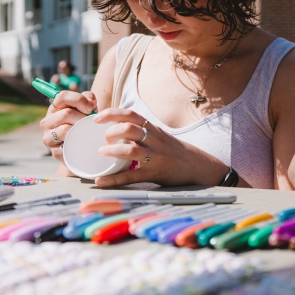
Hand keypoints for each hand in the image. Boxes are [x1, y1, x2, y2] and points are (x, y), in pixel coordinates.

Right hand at [39, 89, 96, 161]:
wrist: (84, 148)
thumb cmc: (85, 124)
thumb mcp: (88, 109)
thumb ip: (89, 99)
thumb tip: (90, 102)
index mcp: (55, 108)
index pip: (62, 96)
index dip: (79, 100)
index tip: (90, 108)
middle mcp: (47, 122)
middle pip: (67, 113)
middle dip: (83, 117)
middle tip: (91, 123)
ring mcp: (48, 137)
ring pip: (65, 130)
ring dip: (81, 130)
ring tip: (87, 132)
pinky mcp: (54, 152)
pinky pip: (68, 146)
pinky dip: (79, 143)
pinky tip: (83, 142)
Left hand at [90, 107, 227, 187]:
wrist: (197, 166)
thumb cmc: (174, 151)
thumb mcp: (159, 135)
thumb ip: (141, 131)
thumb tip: (115, 128)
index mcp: (153, 129)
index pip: (131, 115)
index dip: (112, 113)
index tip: (97, 118)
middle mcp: (154, 141)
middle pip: (130, 129)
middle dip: (111, 132)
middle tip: (103, 139)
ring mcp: (155, 158)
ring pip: (131, 151)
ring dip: (112, 151)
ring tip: (101, 153)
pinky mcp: (153, 174)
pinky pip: (131, 177)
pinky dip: (113, 179)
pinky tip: (100, 181)